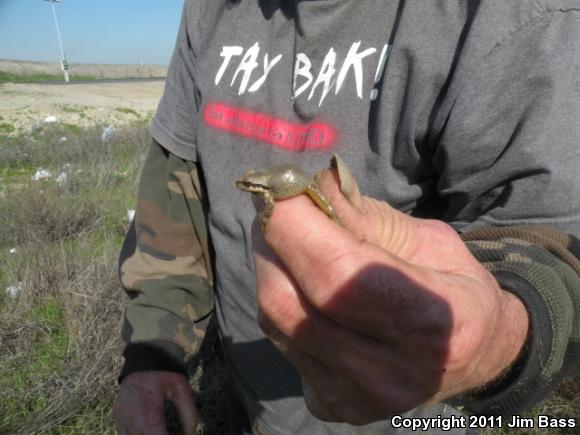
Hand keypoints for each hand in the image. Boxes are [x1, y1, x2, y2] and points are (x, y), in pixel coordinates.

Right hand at [115, 371, 197, 434]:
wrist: (146, 353)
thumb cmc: (165, 371)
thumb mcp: (182, 390)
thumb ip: (189, 415)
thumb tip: (192, 434)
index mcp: (149, 415)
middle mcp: (132, 421)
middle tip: (167, 432)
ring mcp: (121, 419)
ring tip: (160, 431)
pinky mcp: (118, 416)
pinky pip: (124, 434)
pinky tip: (148, 431)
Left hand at [252, 165, 528, 424]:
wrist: (476, 356)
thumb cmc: (454, 285)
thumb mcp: (427, 238)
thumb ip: (364, 215)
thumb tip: (307, 184)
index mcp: (429, 322)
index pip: (336, 274)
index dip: (293, 225)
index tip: (276, 186)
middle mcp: (387, 372)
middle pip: (288, 302)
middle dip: (271, 243)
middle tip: (275, 211)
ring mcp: (355, 396)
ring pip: (276, 320)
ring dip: (272, 269)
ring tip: (290, 243)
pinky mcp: (332, 405)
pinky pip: (282, 341)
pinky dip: (283, 302)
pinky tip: (304, 288)